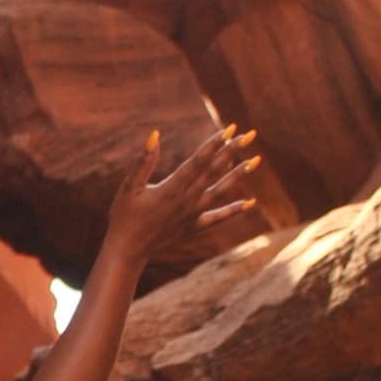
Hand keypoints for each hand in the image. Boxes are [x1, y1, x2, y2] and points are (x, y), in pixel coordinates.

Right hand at [103, 122, 262, 270]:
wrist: (128, 250)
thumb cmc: (124, 216)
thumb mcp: (128, 187)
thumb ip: (143, 162)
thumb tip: (154, 135)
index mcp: (172, 188)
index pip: (199, 161)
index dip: (215, 144)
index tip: (230, 129)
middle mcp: (187, 200)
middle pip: (214, 171)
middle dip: (232, 151)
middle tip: (249, 135)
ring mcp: (192, 214)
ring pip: (221, 191)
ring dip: (238, 175)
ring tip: (256, 160)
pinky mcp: (193, 227)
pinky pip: (218, 218)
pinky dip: (234, 210)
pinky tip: (251, 203)